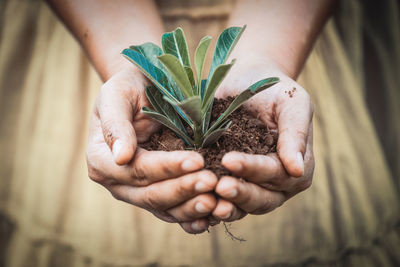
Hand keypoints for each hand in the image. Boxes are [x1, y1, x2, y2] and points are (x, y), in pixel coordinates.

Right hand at [86, 67, 218, 232]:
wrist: (143, 92)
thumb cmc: (129, 89)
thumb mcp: (117, 95)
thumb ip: (116, 124)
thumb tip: (121, 157)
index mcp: (102, 160)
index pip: (137, 169)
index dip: (167, 167)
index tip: (197, 160)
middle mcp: (117, 182)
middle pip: (151, 194)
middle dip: (183, 189)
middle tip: (212, 181)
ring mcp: (137, 192)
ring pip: (164, 209)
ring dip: (191, 207)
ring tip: (217, 202)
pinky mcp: (156, 196)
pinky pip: (173, 212)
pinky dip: (192, 216)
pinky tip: (212, 217)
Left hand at [212, 59, 313, 220]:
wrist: (248, 82)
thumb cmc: (273, 90)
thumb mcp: (292, 103)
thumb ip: (295, 134)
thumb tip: (297, 170)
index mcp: (295, 167)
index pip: (276, 174)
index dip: (253, 170)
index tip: (229, 160)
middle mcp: (275, 184)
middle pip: (260, 199)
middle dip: (240, 194)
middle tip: (218, 187)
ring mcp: (250, 186)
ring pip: (240, 206)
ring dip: (224, 206)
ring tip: (206, 201)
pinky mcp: (228, 183)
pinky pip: (220, 201)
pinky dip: (208, 207)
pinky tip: (193, 203)